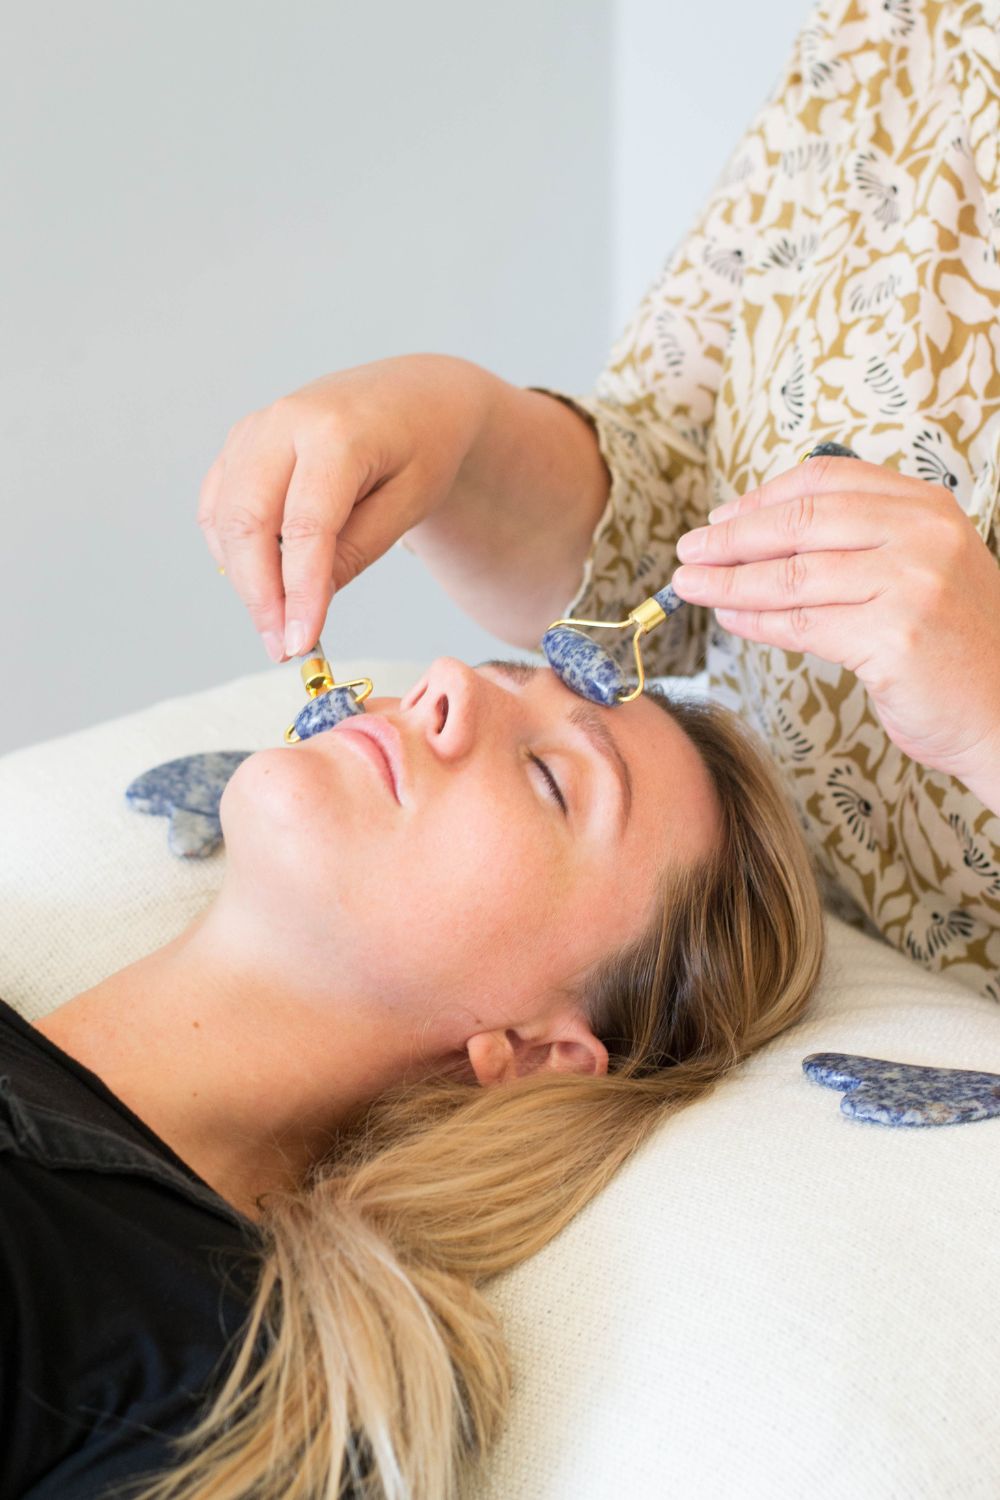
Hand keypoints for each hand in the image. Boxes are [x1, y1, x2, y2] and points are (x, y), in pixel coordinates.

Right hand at [198, 355, 496, 660]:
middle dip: (260, 595)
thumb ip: (357, 549)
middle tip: (281, 647)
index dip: (298, 591)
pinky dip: (231, 551)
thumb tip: (306, 601)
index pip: (306, 526)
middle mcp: (285, 421)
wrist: (413, 395)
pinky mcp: (240, 443)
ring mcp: (255, 429)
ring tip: (280, 621)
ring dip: (243, 579)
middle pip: (247, 522)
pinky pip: (218, 506)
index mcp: (337, 431)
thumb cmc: (422, 448)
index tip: (300, 643)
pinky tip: (264, 580)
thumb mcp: (411, 503)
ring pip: (224, 519)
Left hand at [671, 455, 999, 794]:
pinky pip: (803, 625)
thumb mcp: (917, 570)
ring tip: (691, 586)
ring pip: (793, 576)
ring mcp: (911, 586)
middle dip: (732, 538)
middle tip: (689, 551)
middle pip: (800, 523)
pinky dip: (757, 621)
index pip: (825, 481)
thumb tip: (756, 534)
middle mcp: (923, 536)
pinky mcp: (895, 639)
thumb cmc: (952, 645)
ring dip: (730, 582)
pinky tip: (731, 617)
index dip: (761, 498)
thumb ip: (857, 543)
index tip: (720, 517)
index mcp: (926, 507)